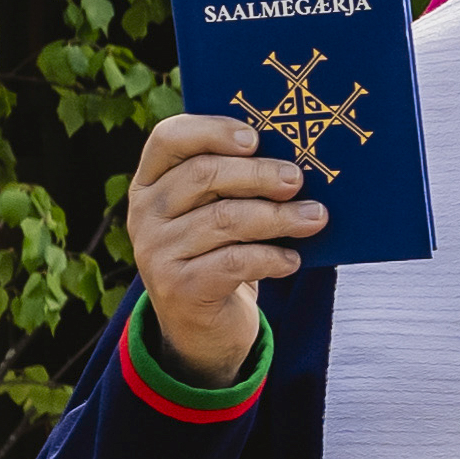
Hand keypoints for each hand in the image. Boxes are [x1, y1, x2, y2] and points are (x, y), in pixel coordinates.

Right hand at [122, 112, 323, 378]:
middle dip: (258, 174)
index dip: (212, 130)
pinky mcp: (178, 288)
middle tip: (297, 179)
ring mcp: (156, 252)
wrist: (201, 328)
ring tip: (315, 217)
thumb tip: (295, 158)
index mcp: (150, 181)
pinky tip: (292, 260)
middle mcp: (144, 213)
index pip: (169, 138)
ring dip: (278, 217)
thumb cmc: (218, 252)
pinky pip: (233, 262)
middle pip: (202, 175)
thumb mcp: (216, 211)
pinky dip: (270, 257)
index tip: (255, 138)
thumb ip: (235, 183)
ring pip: (224, 220)